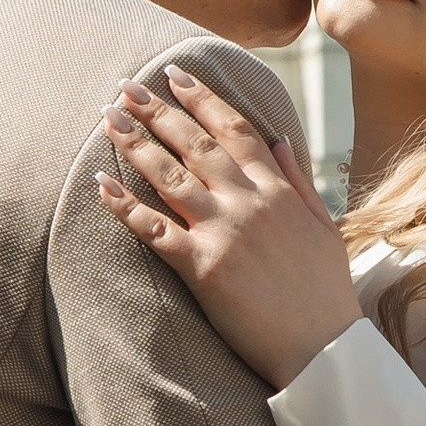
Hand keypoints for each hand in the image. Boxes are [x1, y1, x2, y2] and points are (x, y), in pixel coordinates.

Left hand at [96, 67, 362, 391]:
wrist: (324, 350)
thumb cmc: (325, 293)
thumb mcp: (323, 227)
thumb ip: (298, 181)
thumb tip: (280, 140)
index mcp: (278, 190)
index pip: (235, 129)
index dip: (203, 99)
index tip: (176, 75)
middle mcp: (249, 202)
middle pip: (195, 144)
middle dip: (158, 111)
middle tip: (126, 86)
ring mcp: (224, 232)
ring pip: (170, 176)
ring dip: (135, 143)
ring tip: (108, 118)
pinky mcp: (203, 268)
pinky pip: (154, 230)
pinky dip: (124, 207)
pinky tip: (100, 185)